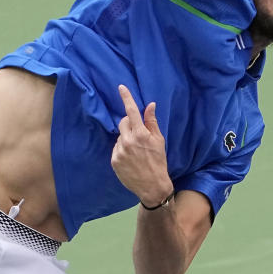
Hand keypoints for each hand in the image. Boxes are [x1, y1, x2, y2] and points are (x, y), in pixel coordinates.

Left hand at [111, 85, 173, 206]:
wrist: (152, 186)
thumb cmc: (159, 162)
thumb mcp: (159, 141)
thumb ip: (152, 122)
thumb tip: (150, 105)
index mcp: (141, 134)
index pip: (131, 111)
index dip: (126, 98)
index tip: (121, 87)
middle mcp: (128, 141)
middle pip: (123, 122)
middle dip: (129, 124)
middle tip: (139, 134)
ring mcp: (119, 151)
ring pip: (120, 136)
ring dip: (126, 139)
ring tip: (136, 152)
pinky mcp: (114, 160)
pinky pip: (116, 148)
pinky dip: (122, 150)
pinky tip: (131, 159)